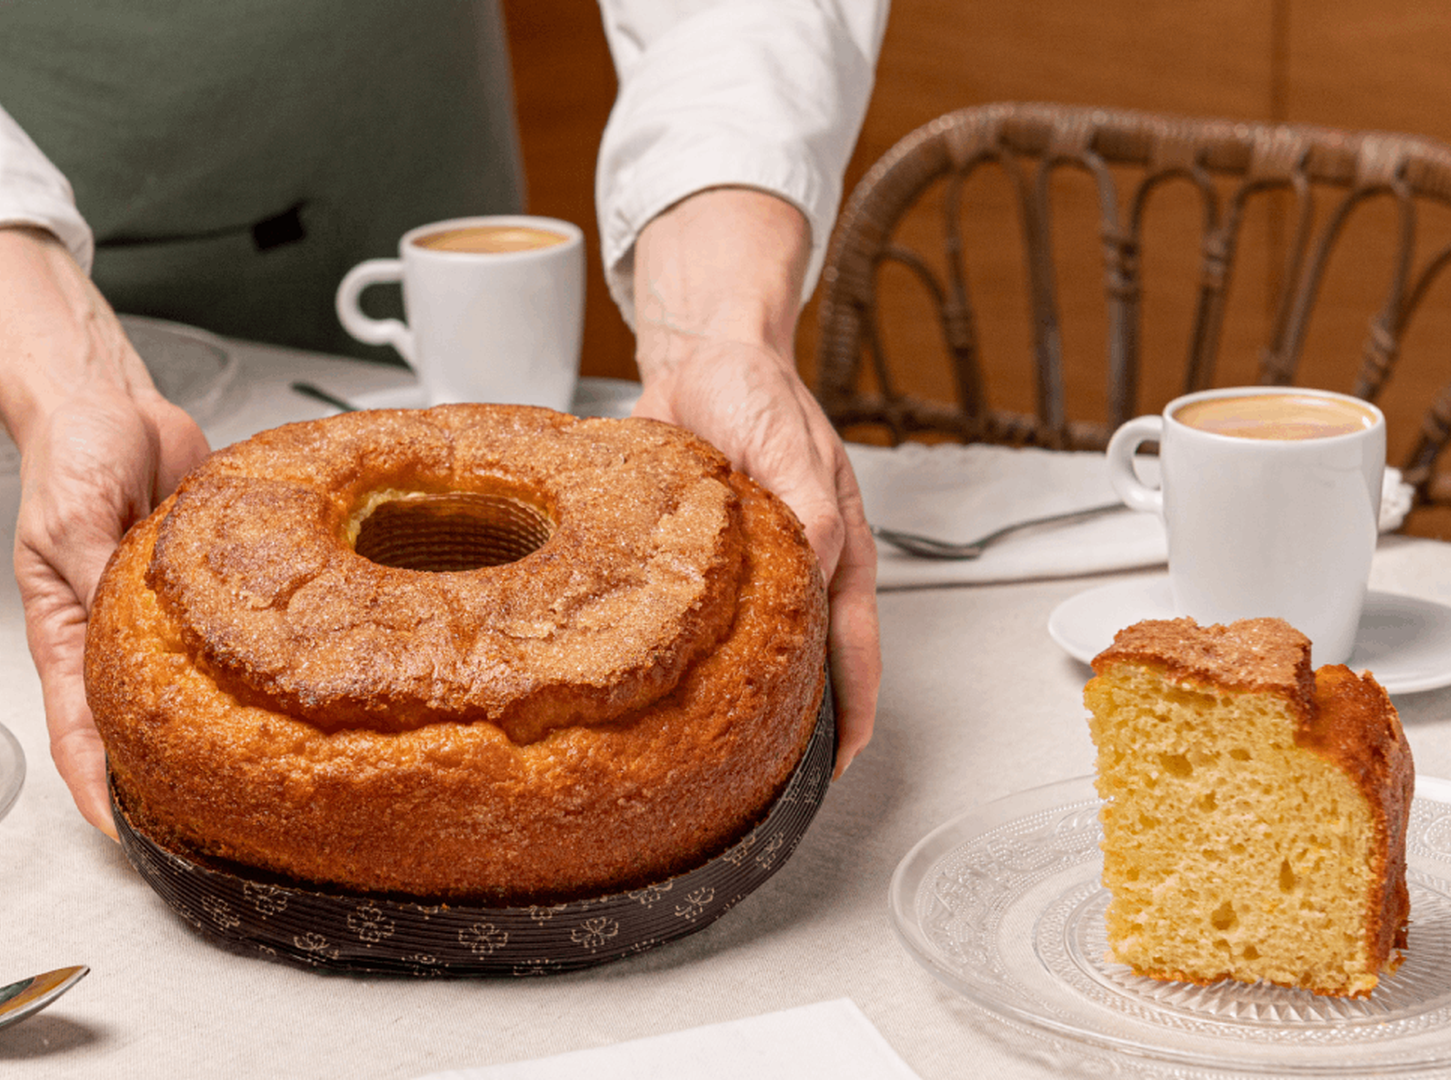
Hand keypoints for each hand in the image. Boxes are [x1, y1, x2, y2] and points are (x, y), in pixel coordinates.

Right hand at [0, 228, 208, 836]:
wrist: (112, 400)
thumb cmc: (71, 454)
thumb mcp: (72, 517)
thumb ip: (97, 573)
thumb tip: (120, 629)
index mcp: (71, 633)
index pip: (76, 731)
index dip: (96, 789)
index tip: (121, 837)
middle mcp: (121, 637)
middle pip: (140, 727)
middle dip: (168, 779)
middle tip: (213, 824)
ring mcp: (170, 619)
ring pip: (195, 692)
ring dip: (221, 730)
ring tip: (266, 776)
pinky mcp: (216, 592)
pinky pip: (240, 638)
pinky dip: (265, 663)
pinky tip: (296, 689)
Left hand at [631, 189, 881, 775]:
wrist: (698, 356)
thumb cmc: (756, 393)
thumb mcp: (792, 448)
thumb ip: (811, 510)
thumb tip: (824, 569)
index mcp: (836, 552)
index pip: (855, 649)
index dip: (852, 711)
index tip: (837, 767)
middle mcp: (798, 569)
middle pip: (806, 663)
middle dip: (793, 720)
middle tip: (762, 777)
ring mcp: (750, 568)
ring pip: (751, 649)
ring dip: (737, 694)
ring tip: (711, 749)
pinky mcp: (698, 561)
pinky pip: (697, 621)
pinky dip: (687, 654)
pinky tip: (659, 683)